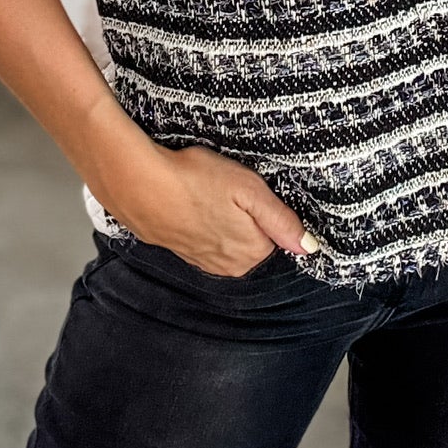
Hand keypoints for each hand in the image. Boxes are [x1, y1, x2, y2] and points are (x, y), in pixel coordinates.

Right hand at [106, 141, 320, 276]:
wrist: (138, 183)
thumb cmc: (195, 180)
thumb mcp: (248, 190)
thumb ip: (281, 220)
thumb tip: (310, 247)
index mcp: (251, 253)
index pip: (276, 234)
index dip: (265, 207)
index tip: (249, 192)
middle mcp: (229, 267)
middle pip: (253, 239)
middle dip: (245, 217)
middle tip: (226, 191)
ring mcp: (203, 261)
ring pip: (228, 239)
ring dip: (222, 220)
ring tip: (207, 195)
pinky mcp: (182, 252)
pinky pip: (205, 239)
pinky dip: (202, 222)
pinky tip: (193, 204)